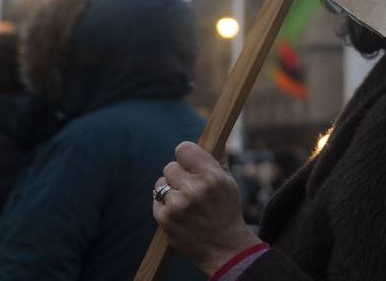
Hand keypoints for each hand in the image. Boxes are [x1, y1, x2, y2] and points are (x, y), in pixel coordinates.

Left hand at [153, 141, 260, 275]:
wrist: (224, 248)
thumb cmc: (226, 210)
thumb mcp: (229, 182)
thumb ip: (216, 157)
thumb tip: (208, 137)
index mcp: (211, 177)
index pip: (183, 149)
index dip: (187, 155)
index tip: (190, 162)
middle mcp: (193, 190)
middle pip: (170, 166)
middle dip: (179, 174)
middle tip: (190, 186)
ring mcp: (177, 205)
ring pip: (161, 183)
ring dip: (170, 189)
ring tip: (185, 201)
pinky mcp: (164, 219)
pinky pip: (156, 199)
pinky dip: (165, 204)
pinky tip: (179, 213)